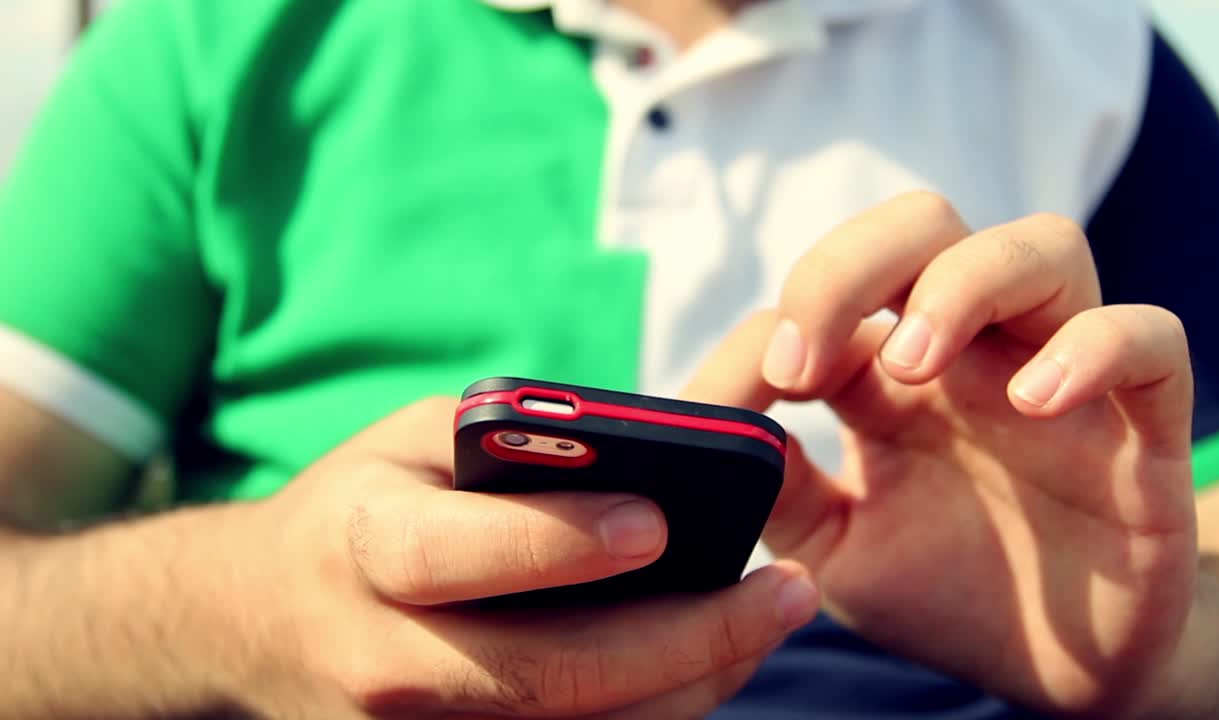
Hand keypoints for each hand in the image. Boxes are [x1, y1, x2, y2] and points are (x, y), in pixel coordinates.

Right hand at [231, 397, 818, 717]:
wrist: (266, 622)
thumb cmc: (361, 507)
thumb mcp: (413, 442)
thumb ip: (512, 443)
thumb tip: (644, 463)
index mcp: (363, 548)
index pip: (457, 556)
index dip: (556, 542)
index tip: (657, 522)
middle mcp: (385, 659)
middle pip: (548, 672)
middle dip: (683, 637)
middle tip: (783, 590)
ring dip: (692, 681)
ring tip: (770, 619)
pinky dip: (654, 711)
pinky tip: (711, 662)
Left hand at [684, 192, 1197, 717]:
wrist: (1044, 673)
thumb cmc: (935, 591)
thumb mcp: (828, 542)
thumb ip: (773, 479)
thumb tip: (708, 417)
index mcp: (896, 371)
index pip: (840, 282)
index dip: (790, 312)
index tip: (761, 383)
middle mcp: (978, 353)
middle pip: (927, 224)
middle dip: (853, 264)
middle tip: (808, 366)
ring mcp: (1062, 380)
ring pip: (1045, 247)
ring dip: (964, 284)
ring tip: (911, 367)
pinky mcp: (1143, 431)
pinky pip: (1153, 340)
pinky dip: (1098, 346)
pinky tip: (1036, 400)